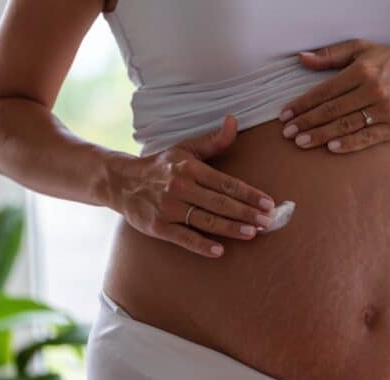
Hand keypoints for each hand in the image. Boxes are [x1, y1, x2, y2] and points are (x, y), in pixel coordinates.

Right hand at [104, 114, 275, 257]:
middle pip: (220, 203)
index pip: (226, 183)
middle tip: (268, 222)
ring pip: (206, 221)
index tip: (268, 203)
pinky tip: (220, 251)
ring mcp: (168, 208)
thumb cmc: (160, 166)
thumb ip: (213, 141)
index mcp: (190, 168)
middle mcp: (180, 187)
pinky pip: (184, 238)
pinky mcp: (157, 226)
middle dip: (246, 213)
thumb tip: (234, 120)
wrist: (121, 182)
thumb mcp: (185, 150)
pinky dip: (201, 245)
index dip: (249, 194)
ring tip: (253, 233)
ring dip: (231, 229)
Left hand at [278, 39, 389, 152]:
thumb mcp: (363, 50)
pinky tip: (331, 148)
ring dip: (321, 135)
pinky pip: (368, 137)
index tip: (285, 115)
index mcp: (362, 70)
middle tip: (287, 133)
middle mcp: (374, 90)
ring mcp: (386, 110)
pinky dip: (349, 144)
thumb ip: (331, 55)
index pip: (325, 91)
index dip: (302, 104)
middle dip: (306, 122)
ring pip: (346, 125)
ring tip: (300, 142)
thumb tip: (301, 59)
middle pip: (332, 110)